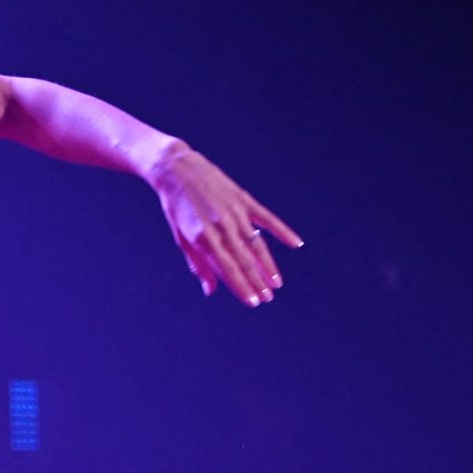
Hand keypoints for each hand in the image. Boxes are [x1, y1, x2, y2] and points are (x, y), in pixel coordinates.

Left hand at [150, 146, 303, 303]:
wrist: (177, 170)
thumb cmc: (176, 208)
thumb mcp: (181, 237)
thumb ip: (198, 264)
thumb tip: (211, 291)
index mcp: (203, 238)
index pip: (227, 269)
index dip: (242, 287)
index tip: (253, 302)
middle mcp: (221, 227)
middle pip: (244, 260)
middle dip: (257, 281)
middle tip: (268, 298)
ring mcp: (234, 213)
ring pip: (257, 244)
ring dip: (268, 264)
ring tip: (277, 282)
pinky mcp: (244, 199)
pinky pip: (267, 219)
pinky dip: (283, 231)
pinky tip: (296, 244)